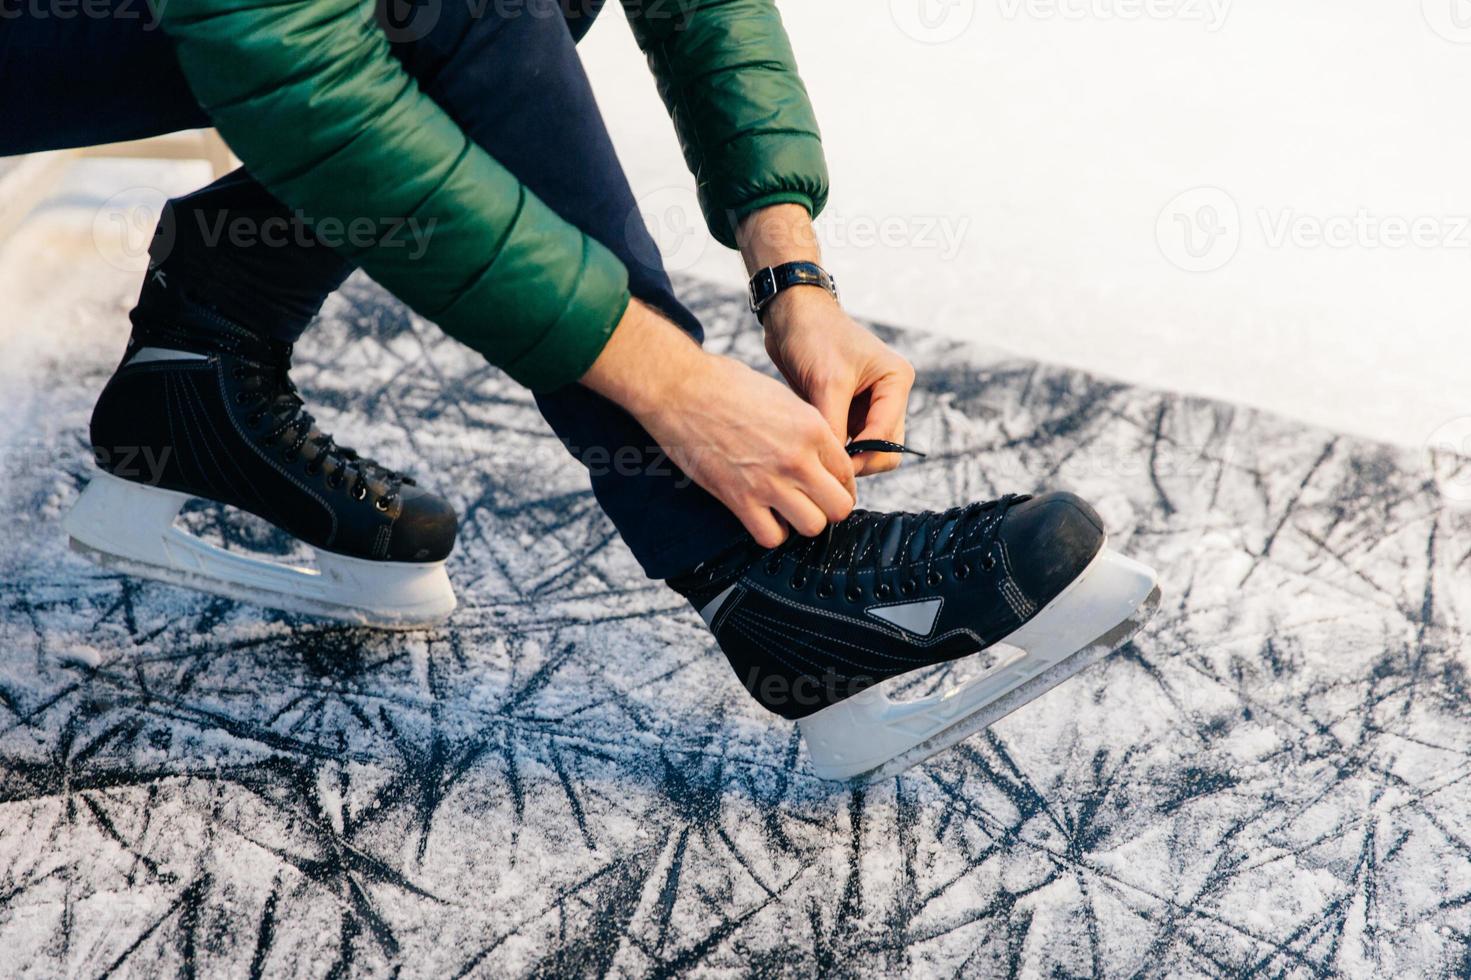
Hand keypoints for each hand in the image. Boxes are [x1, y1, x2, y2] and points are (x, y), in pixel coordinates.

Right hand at [582, 300, 855, 547]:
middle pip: (839, 507)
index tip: (829, 485)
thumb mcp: (781, 396)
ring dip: (802, 522)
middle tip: (815, 502)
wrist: (680, 389)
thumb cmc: (725, 385)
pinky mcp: (739, 499)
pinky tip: (764, 516)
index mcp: (812, 427)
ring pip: (812, 526)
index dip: (841, 482)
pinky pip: (771, 537)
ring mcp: (769, 481)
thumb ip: (806, 427)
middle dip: (830, 507)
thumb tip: (818, 452)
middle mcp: (798, 458)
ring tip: (789, 510)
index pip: (848, 472)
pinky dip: (771, 532)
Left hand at [763, 288, 916, 475]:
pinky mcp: (848, 409)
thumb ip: (835, 426)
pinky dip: (833, 446)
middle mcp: (889, 394)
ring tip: (815, 453)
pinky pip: (847, 441)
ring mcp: (869, 404)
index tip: (831, 467)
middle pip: (885, 449)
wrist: (790, 315)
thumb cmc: (814, 336)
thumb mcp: (827, 383)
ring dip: (844, 455)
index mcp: (896, 381)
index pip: (887, 436)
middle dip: (859, 461)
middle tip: (825, 466)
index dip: (862, 457)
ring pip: (866, 449)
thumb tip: (834, 467)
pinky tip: (811, 444)